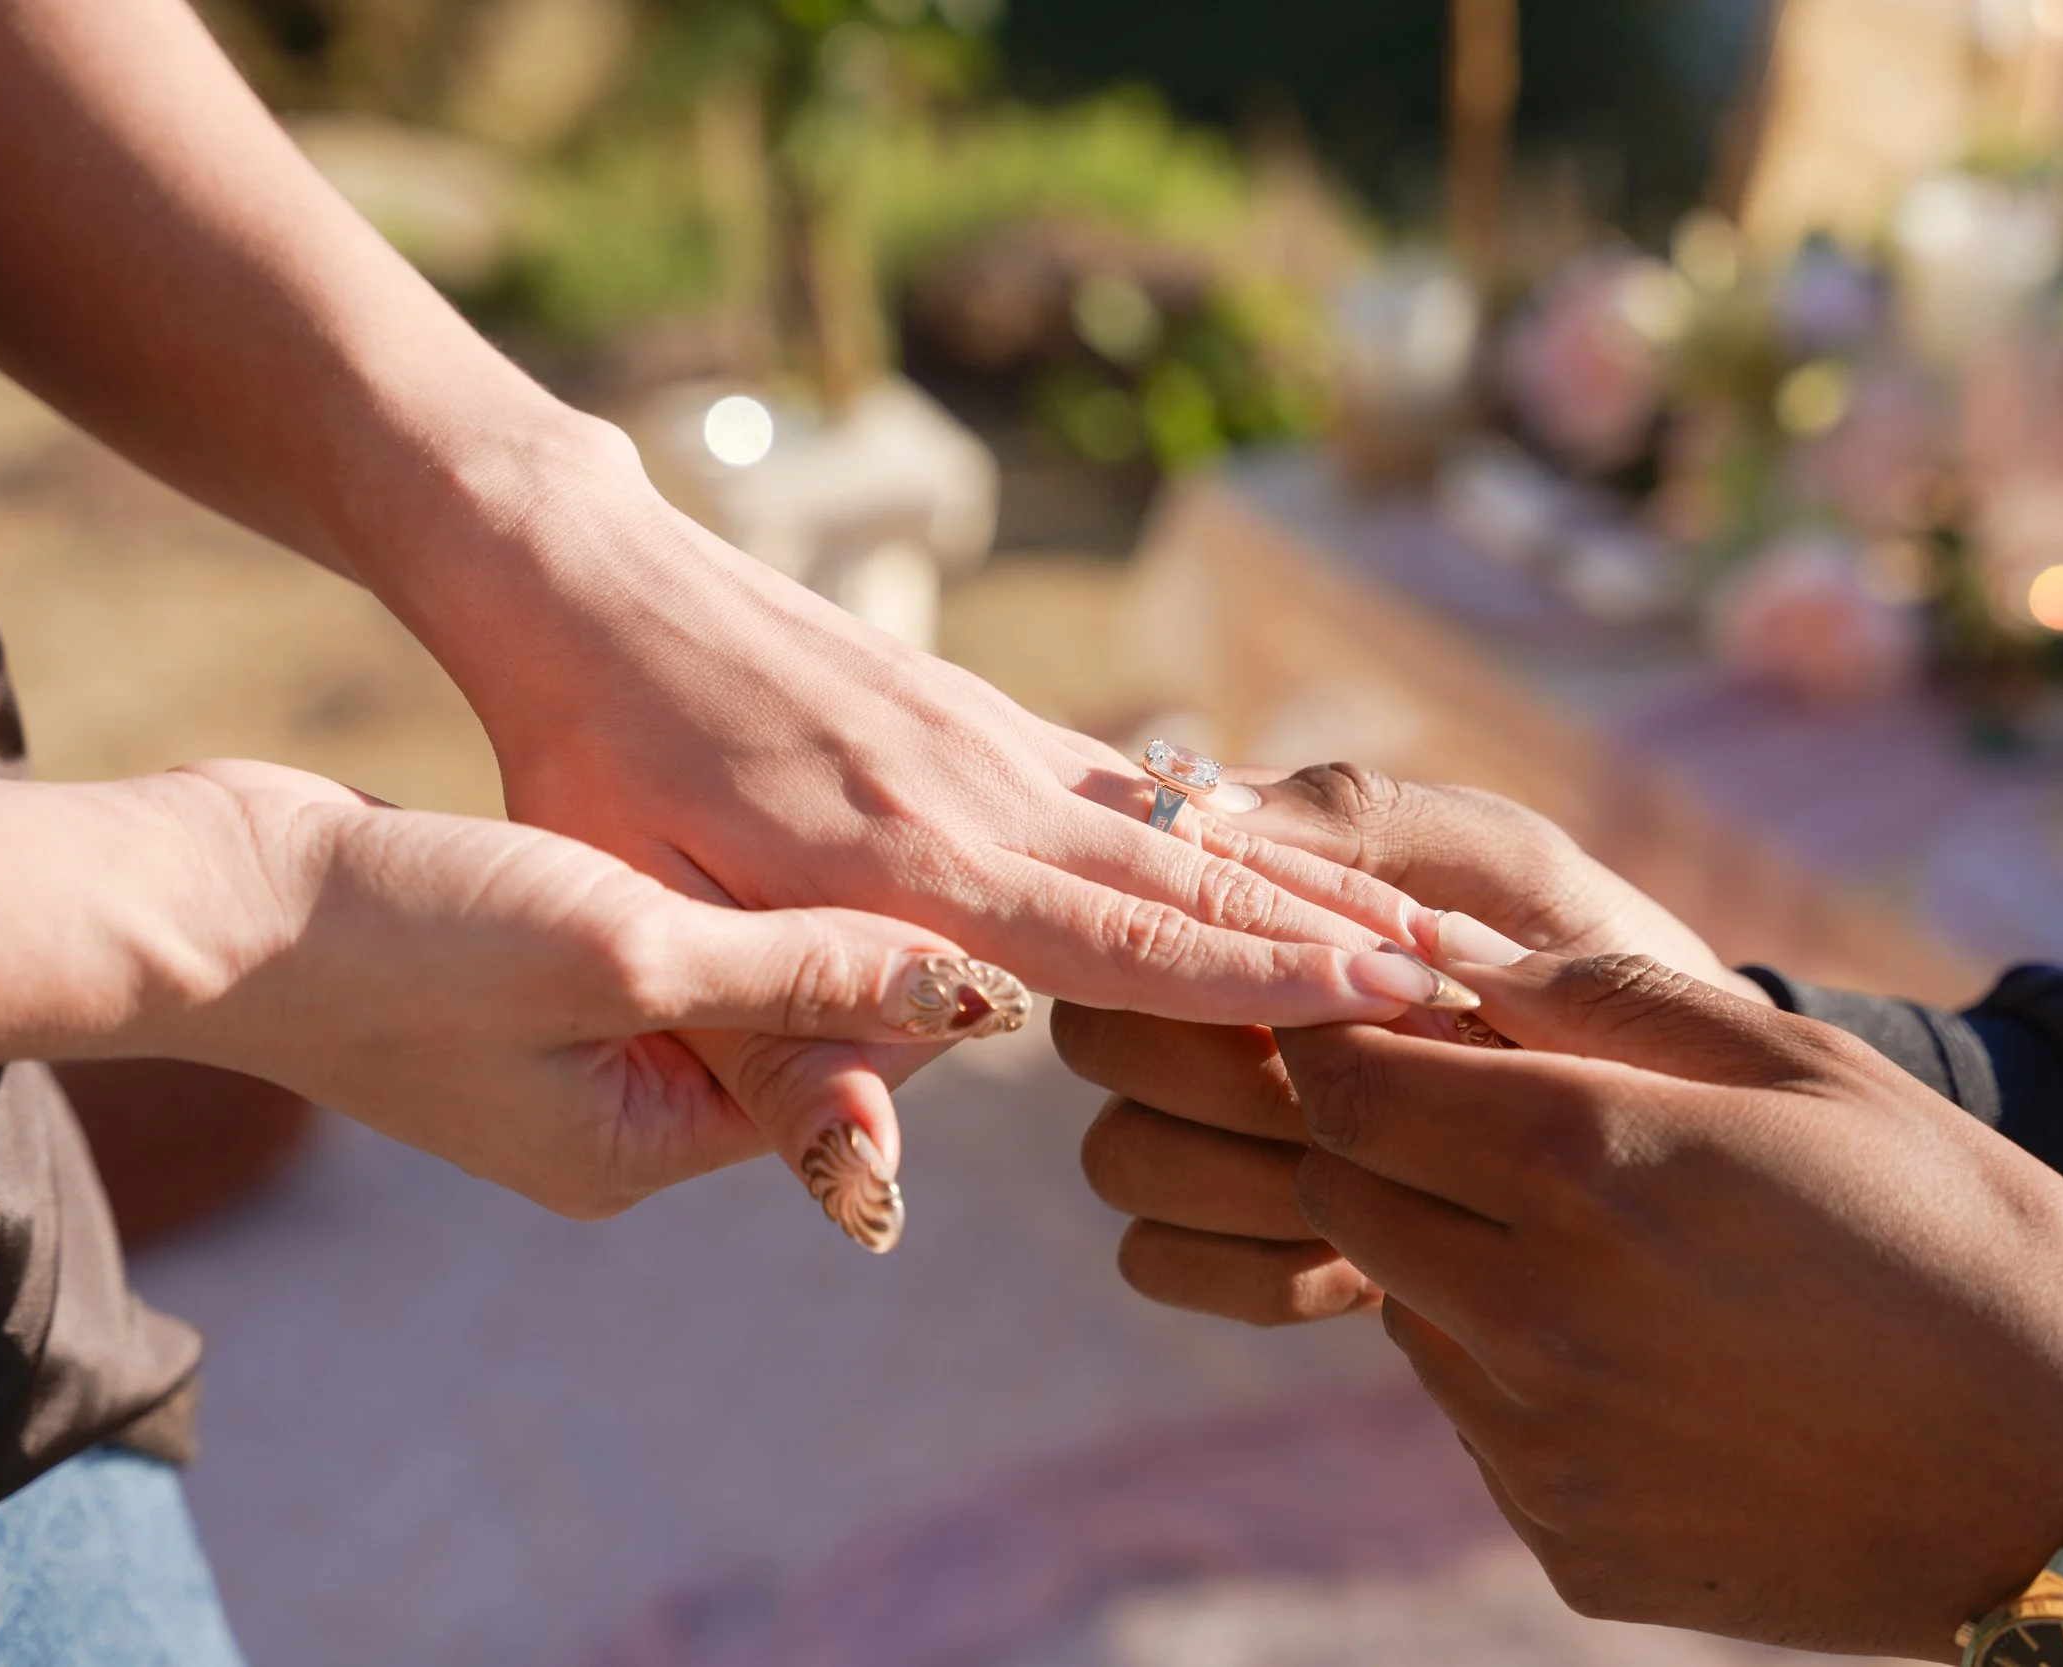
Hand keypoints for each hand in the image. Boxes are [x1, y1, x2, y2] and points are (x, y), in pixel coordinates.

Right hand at [10, 761, 1027, 1233]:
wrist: (218, 897)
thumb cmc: (408, 937)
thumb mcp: (628, 953)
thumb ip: (802, 976)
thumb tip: (980, 995)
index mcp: (643, 1149)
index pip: (845, 1074)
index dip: (928, 981)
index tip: (1003, 888)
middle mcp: (619, 1125)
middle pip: (797, 1039)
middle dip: (870, 950)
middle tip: (962, 840)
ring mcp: (572, 1063)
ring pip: (737, 989)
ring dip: (796, 916)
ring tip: (878, 818)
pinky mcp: (537, 993)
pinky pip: (671, 954)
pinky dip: (718, 899)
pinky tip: (752, 824)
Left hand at [381, 460, 1465, 1160]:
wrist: (587, 586)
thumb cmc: (596, 773)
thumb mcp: (646, 926)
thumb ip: (779, 1061)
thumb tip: (878, 1204)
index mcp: (914, 861)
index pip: (1131, 939)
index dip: (1272, 979)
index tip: (1403, 995)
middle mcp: (983, 792)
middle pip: (1194, 882)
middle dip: (1337, 933)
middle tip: (1474, 969)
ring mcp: (992, 741)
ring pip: (1178, 829)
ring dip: (1302, 878)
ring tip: (1421, 918)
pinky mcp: (979, 713)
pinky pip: (1126, 787)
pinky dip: (1218, 829)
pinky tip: (1275, 852)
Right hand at [1055, 763, 1765, 1321]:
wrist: (1662, 1116)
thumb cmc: (1586, 960)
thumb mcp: (1512, 872)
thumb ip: (1372, 831)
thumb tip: (1209, 805)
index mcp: (1244, 896)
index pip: (1139, 910)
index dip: (1235, 965)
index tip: (1379, 996)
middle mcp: (1192, 1005)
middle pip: (1103, 1039)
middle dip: (1244, 1080)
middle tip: (1381, 1100)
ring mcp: (1192, 1126)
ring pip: (1120, 1157)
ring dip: (1253, 1179)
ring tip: (1394, 1181)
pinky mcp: (1217, 1238)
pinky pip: (1161, 1260)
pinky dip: (1259, 1267)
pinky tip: (1369, 1259)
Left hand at [1273, 954, 2062, 1656]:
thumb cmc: (1965, 1236)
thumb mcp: (1809, 1066)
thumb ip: (1610, 996)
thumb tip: (1460, 960)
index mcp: (1589, 1164)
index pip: (1345, 1083)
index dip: (1346, 1039)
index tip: (1393, 1024)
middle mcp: (1534, 1315)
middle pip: (1343, 1193)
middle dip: (1384, 1137)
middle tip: (1491, 1117)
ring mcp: (1542, 1450)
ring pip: (1405, 1311)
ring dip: (1453, 1256)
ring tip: (1608, 1243)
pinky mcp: (1568, 1545)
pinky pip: (1480, 1427)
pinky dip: (1520, 1375)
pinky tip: (1652, 1360)